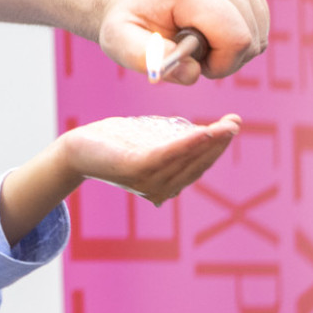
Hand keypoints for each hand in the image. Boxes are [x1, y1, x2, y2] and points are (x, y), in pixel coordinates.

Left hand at [63, 114, 241, 205]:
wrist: (77, 149)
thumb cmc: (114, 144)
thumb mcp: (149, 143)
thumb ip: (173, 144)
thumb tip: (202, 137)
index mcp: (166, 185)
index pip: (198, 165)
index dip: (217, 146)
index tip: (233, 125)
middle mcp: (160, 189)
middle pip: (197, 164)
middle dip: (219, 143)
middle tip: (236, 122)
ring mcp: (148, 182)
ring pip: (187, 159)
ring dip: (210, 141)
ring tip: (227, 125)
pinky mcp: (135, 169)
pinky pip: (168, 154)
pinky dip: (188, 143)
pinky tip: (204, 131)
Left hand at [97, 0, 268, 82]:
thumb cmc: (130, 21)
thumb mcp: (120, 42)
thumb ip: (147, 59)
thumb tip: (190, 71)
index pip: (237, 39)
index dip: (220, 64)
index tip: (194, 62)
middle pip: (252, 39)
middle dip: (226, 58)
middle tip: (192, 52)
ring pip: (260, 33)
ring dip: (233, 48)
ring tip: (200, 39)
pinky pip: (260, 21)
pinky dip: (241, 33)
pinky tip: (212, 28)